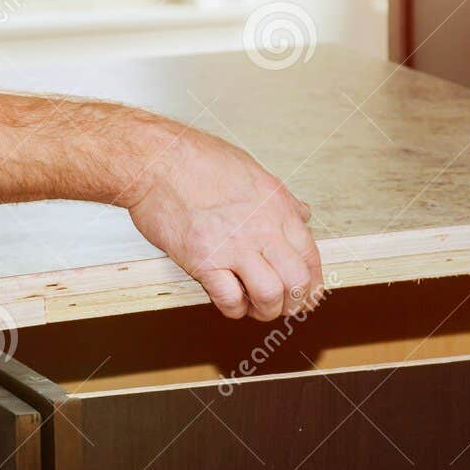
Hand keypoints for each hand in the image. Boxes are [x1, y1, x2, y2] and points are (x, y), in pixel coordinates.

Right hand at [124, 123, 323, 321]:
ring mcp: (233, 246)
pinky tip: (228, 299)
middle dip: (294, 303)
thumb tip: (301, 213)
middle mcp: (262, 228)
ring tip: (254, 306)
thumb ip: (281, 199)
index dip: (312, 283)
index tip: (306, 295)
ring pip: (270, 296)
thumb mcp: (254, 171)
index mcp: (278, 207)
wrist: (157, 160)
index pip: (311, 256)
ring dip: (265, 310)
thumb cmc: (198, 159)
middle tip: (283, 306)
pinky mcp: (204, 260)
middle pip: (297, 282)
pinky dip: (233, 308)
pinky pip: (230, 299)